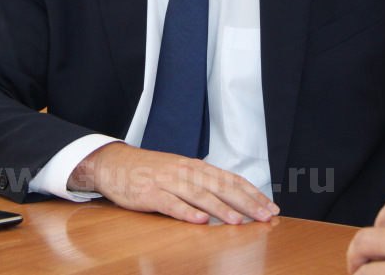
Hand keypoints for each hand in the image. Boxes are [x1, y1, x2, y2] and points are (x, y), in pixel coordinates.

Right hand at [67, 142, 279, 224]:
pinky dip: (186, 212)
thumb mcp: (180, 171)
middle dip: (246, 203)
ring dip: (221, 209)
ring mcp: (167, 182)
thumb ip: (202, 182)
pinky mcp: (150, 194)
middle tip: (265, 216)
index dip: (252, 193)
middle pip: (220, 187)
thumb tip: (232, 197)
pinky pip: (171, 204)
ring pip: (199, 195)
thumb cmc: (149, 170)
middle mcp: (185, 171)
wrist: (114, 163)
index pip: (230, 179)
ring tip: (238, 221)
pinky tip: (200, 220)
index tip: (270, 206)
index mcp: (195, 166)